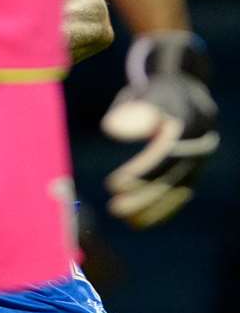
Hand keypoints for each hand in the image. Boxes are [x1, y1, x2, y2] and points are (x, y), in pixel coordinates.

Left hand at [102, 32, 218, 227]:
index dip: (141, 171)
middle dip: (144, 196)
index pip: (164, 154)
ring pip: (178, 189)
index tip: (114, 184)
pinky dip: (164, 208)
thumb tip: (112, 130)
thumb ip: (130, 110)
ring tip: (127, 222)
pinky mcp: (196, 170)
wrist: (187, 91)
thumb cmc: (157, 92)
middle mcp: (199, 145)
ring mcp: (200, 160)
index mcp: (188, 123)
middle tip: (115, 209)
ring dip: (153, 208)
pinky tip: (143, 221)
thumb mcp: (146, 93)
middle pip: (172, 176)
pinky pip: (181, 192)